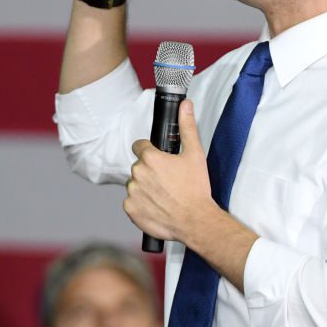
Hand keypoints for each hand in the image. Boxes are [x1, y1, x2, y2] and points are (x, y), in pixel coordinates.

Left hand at [124, 100, 217, 242]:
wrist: (195, 221)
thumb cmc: (196, 188)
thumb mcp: (195, 154)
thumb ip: (187, 127)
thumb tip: (185, 105)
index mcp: (150, 158)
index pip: (139, 146)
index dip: (150, 152)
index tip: (160, 160)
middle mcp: (137, 174)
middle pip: (139, 167)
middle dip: (150, 172)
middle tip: (168, 181)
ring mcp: (132, 193)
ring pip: (135, 184)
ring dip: (145, 188)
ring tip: (164, 196)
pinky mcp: (130, 209)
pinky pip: (132, 202)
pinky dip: (141, 204)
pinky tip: (157, 207)